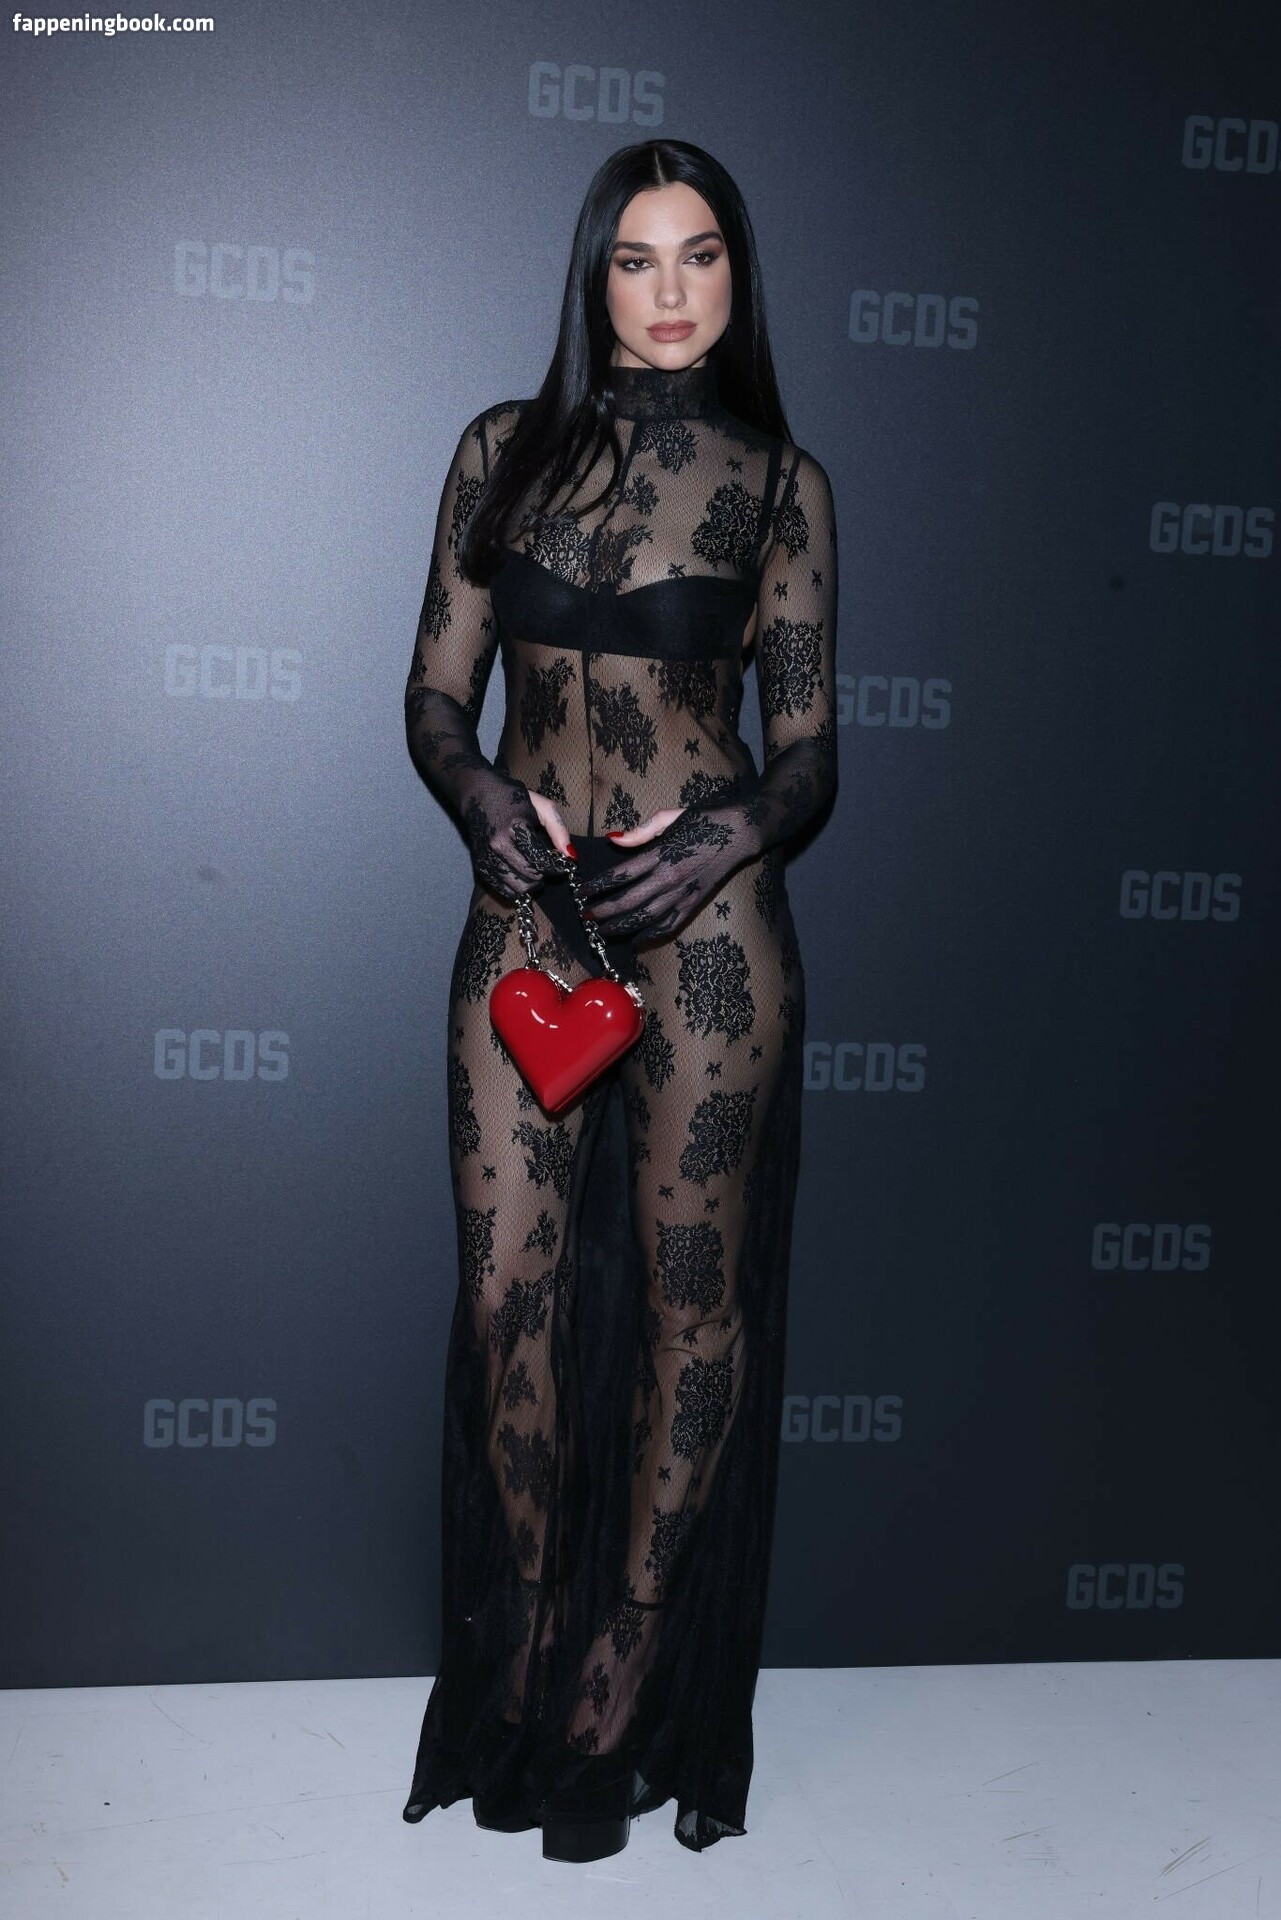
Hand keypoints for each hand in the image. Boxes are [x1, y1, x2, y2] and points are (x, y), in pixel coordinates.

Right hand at [463, 774, 567, 901]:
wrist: (478, 793)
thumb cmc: (513, 797)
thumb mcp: (541, 806)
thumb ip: (559, 830)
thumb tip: (571, 856)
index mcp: (516, 827)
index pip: (542, 860)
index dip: (557, 867)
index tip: (562, 865)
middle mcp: (499, 844)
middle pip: (531, 877)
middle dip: (544, 875)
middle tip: (547, 866)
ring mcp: (487, 856)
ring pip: (517, 887)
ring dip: (531, 884)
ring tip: (535, 871)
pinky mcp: (480, 864)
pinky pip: (502, 888)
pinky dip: (515, 887)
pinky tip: (520, 875)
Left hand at [577, 804, 752, 940]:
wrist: (740, 832)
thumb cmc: (704, 819)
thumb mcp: (669, 816)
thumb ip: (640, 832)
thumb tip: (613, 840)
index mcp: (662, 854)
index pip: (621, 875)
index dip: (598, 886)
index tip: (582, 891)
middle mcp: (671, 878)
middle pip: (629, 901)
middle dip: (604, 911)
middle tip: (585, 916)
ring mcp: (684, 893)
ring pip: (647, 918)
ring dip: (622, 927)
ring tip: (603, 931)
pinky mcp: (695, 903)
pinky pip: (670, 925)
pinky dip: (651, 934)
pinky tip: (636, 938)